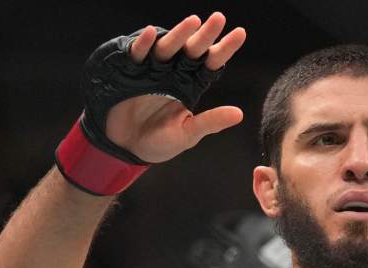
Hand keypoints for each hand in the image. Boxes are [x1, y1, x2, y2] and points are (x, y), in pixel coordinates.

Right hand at [105, 13, 245, 162]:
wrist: (127, 148)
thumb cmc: (160, 142)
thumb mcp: (188, 134)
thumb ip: (211, 122)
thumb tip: (239, 114)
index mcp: (191, 84)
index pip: (211, 62)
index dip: (224, 48)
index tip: (240, 33)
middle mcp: (174, 72)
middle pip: (192, 50)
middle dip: (205, 34)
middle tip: (219, 18)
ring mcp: (152, 70)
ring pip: (168, 47)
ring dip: (179, 34)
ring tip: (193, 22)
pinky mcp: (130, 72)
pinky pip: (137, 54)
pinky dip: (143, 43)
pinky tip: (152, 33)